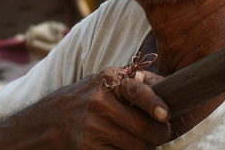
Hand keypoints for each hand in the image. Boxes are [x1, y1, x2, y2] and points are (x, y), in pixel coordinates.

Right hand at [49, 67, 170, 149]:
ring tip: (146, 140)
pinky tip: (126, 146)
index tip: (165, 114)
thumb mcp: (109, 80)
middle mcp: (99, 103)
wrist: (53, 117)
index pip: (135, 91)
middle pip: (143, 127)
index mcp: (109, 80)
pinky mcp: (90, 148)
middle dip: (160, 133)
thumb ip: (138, 83)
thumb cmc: (90, 96)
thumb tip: (171, 88)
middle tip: (163, 132)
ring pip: (136, 146)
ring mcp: (93, 127)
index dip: (153, 103)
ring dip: (148, 147)